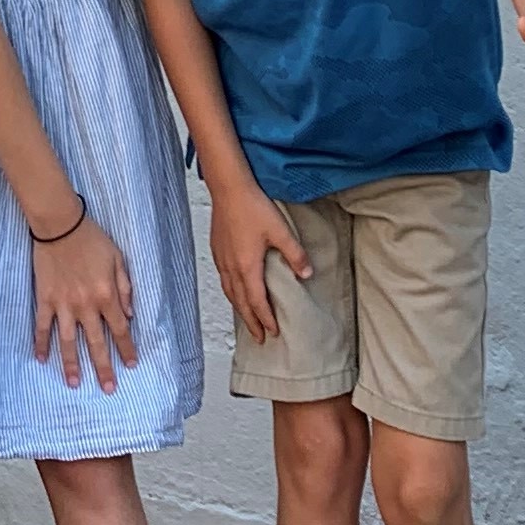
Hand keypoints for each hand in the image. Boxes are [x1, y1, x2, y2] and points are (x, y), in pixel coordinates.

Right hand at [30, 216, 137, 390]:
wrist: (60, 225)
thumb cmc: (91, 239)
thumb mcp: (118, 259)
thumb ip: (125, 287)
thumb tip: (129, 315)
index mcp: (106, 294)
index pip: (120, 329)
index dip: (126, 349)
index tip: (130, 365)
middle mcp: (86, 305)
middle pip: (96, 342)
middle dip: (103, 367)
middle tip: (108, 389)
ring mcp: (63, 304)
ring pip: (68, 341)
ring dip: (71, 364)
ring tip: (75, 384)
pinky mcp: (45, 299)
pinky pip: (42, 326)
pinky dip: (41, 343)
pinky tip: (41, 359)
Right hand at [208, 174, 308, 343]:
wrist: (228, 187)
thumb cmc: (252, 206)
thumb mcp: (280, 230)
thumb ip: (294, 254)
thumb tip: (307, 274)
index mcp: (247, 267)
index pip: (257, 302)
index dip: (266, 319)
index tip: (274, 332)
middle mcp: (231, 267)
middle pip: (241, 303)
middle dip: (251, 322)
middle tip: (260, 338)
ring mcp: (222, 259)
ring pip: (230, 293)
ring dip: (240, 309)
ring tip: (247, 319)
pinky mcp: (217, 249)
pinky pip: (224, 280)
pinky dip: (231, 293)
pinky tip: (235, 290)